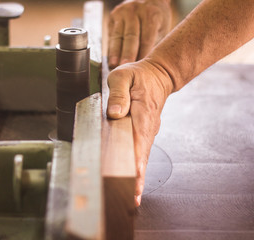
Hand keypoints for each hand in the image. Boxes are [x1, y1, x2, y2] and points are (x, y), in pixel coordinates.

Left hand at [107, 59, 172, 205]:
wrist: (158, 76)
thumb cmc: (139, 76)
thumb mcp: (123, 76)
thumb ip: (118, 94)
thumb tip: (115, 113)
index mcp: (143, 112)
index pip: (139, 137)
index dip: (136, 157)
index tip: (135, 174)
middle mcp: (148, 126)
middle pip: (143, 154)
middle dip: (139, 175)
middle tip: (133, 196)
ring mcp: (149, 131)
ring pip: (144, 156)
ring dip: (139, 176)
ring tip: (133, 196)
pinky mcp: (145, 134)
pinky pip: (142, 153)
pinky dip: (139, 168)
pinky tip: (134, 181)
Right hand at [108, 0, 171, 67]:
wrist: (148, 0)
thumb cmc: (157, 19)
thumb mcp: (161, 29)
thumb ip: (154, 44)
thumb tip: (145, 66)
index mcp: (151, 15)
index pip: (146, 38)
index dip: (142, 54)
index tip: (139, 69)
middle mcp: (135, 11)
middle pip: (130, 37)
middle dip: (127, 54)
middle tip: (124, 68)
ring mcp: (122, 12)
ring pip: (117, 36)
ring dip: (115, 53)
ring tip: (113, 66)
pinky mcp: (113, 16)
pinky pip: (111, 35)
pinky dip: (111, 48)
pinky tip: (110, 60)